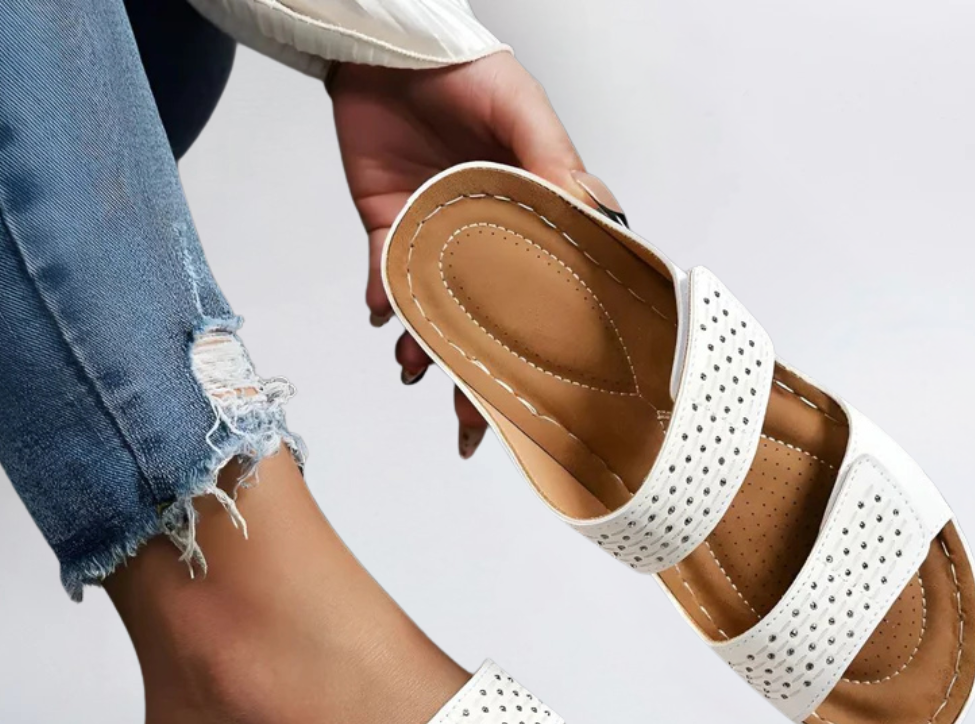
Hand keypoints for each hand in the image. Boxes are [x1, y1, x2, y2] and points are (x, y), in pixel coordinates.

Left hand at [329, 52, 620, 457]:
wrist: (381, 46)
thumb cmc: (466, 70)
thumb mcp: (523, 113)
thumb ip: (554, 166)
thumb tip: (593, 224)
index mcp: (532, 219)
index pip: (548, 291)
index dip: (551, 343)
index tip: (551, 389)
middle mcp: (486, 240)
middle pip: (490, 322)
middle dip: (480, 376)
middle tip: (474, 425)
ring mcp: (437, 239)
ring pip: (437, 313)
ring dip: (427, 349)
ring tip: (417, 370)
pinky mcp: (388, 229)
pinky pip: (385, 279)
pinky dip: (383, 301)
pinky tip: (383, 317)